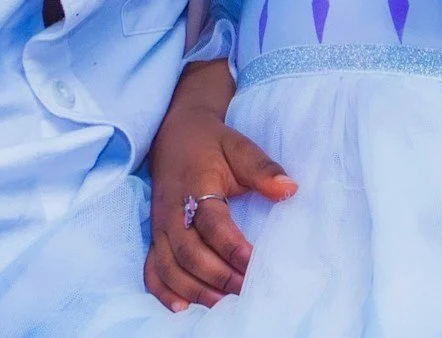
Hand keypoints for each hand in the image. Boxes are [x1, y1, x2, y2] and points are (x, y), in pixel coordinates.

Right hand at [144, 62, 297, 309]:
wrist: (175, 133)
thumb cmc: (212, 143)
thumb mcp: (240, 146)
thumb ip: (263, 168)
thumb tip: (289, 189)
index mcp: (195, 186)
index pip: (212, 224)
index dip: (232, 247)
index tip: (255, 263)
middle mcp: (172, 211)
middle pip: (188, 252)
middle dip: (217, 275)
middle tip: (245, 289)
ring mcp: (160, 226)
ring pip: (168, 265)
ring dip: (194, 288)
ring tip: (222, 303)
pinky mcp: (154, 235)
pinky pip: (152, 268)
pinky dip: (164, 290)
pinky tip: (182, 307)